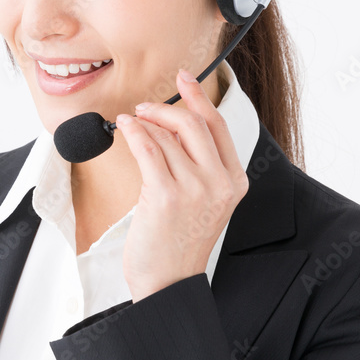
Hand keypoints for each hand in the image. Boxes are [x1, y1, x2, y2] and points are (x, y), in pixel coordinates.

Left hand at [117, 68, 249, 302]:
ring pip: (167, 136)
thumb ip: (196, 163)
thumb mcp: (202, 200)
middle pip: (194, 123)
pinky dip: (134, 131)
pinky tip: (125, 127)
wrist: (167, 281)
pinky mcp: (166, 196)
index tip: (184, 78)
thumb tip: (170, 121)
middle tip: (145, 107)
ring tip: (131, 124)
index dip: (199, 97)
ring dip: (144, 123)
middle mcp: (220, 184)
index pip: (218, 126)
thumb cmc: (177, 240)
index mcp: (234, 181)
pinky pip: (149, 148)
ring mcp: (195, 190)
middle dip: (165, 107)